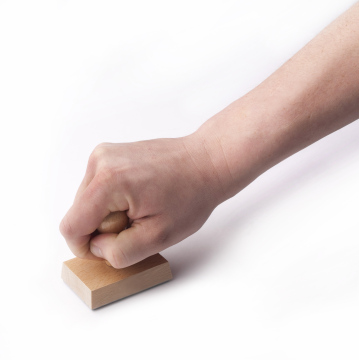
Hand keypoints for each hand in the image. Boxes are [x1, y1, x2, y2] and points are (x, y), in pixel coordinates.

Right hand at [60, 135, 223, 267]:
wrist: (206, 161)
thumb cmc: (191, 194)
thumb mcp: (158, 237)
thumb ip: (119, 252)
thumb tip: (97, 247)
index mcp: (108, 182)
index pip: (71, 227)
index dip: (86, 247)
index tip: (112, 248)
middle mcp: (100, 161)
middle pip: (79, 213)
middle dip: (104, 228)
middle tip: (139, 222)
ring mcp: (105, 154)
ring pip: (88, 201)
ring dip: (110, 213)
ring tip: (142, 206)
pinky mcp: (111, 154)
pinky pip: (98, 187)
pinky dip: (114, 199)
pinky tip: (140, 195)